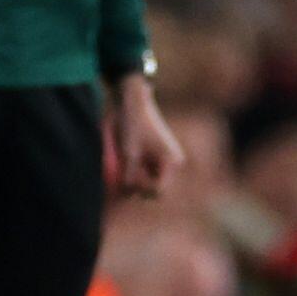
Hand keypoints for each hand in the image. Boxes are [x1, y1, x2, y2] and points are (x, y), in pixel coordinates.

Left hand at [106, 76, 182, 198]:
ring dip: (136, 177)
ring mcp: (165, 158)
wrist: (131, 99)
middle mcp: (173, 162)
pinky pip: (148, 170)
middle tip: (124, 173)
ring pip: (150, 179)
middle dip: (139, 184)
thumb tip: (128, 195)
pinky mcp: (156, 154)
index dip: (141, 189)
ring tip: (125, 163)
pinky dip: (137, 169)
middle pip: (155, 187)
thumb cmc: (133, 125)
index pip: (158, 190)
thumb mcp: (129, 153)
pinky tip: (127, 160)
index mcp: (172, 162)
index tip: (126, 180)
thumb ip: (130, 177)